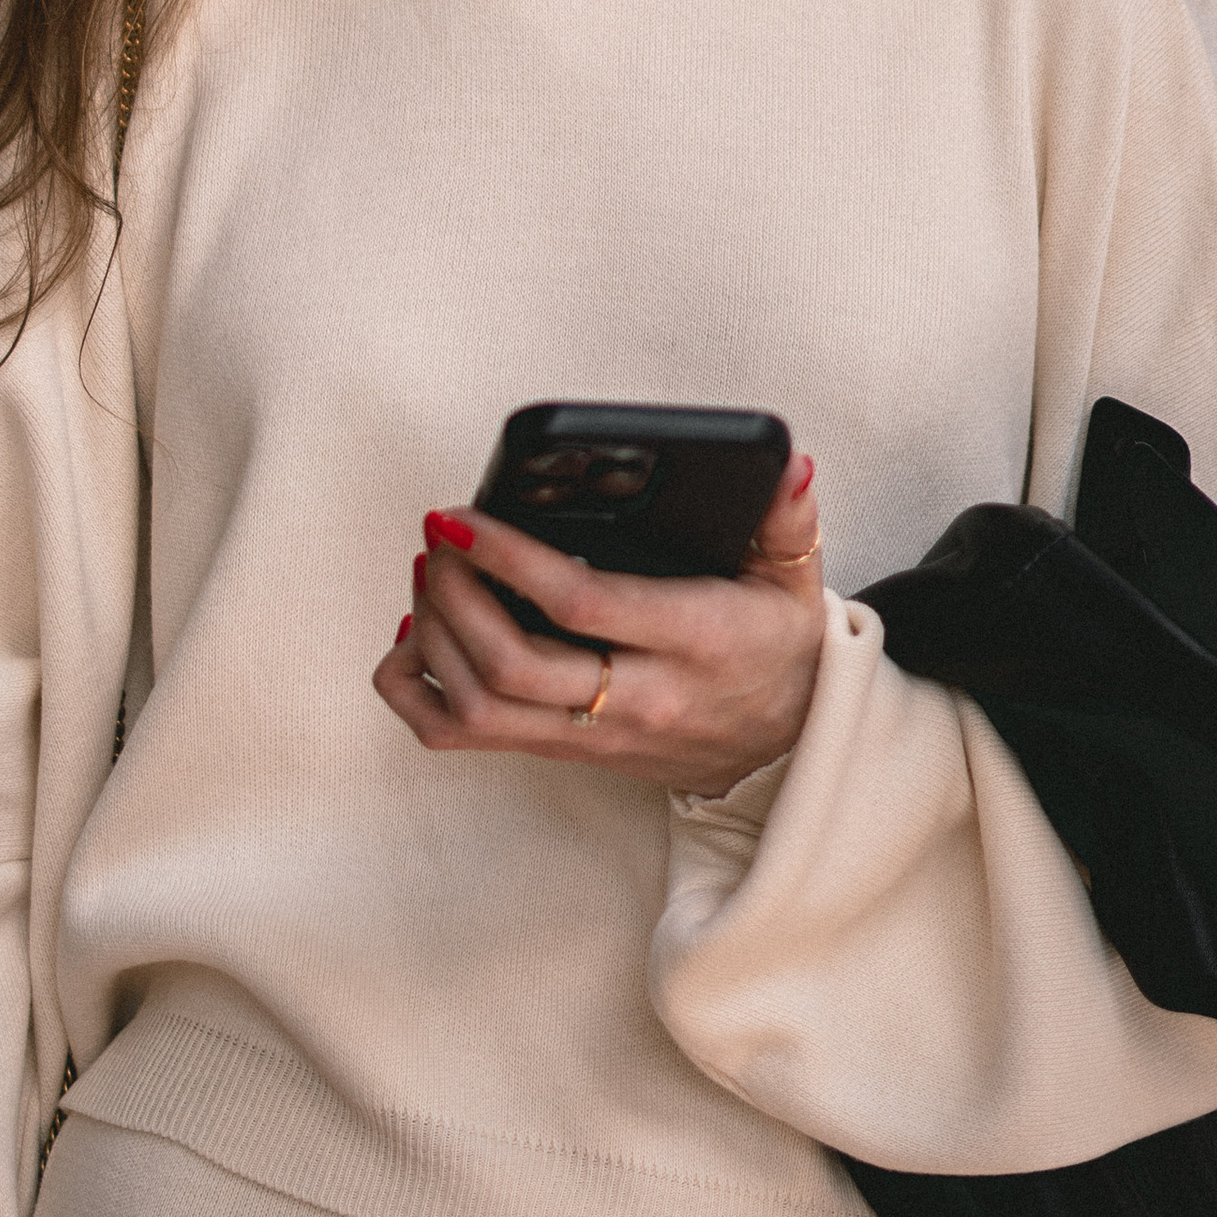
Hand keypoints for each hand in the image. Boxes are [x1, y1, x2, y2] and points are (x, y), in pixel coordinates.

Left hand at [374, 456, 827, 800]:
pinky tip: (420, 642)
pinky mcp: (567, 752)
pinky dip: (423, 693)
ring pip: (480, 709)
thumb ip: (788, 518)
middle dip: (454, 594)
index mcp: (694, 642)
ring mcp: (595, 734)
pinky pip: (468, 740)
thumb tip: (788, 464)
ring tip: (430, 574)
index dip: (508, 559)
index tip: (461, 517)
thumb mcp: (796, 580)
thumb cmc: (779, 650)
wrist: (787, 750)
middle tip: (438, 537)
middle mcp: (637, 698)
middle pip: (511, 666)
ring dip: (434, 638)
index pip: (581, 604)